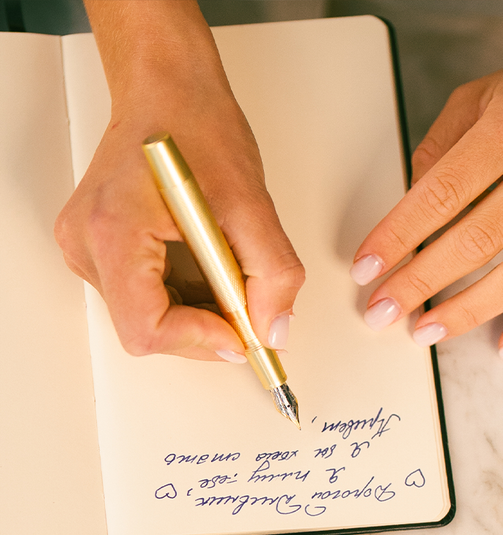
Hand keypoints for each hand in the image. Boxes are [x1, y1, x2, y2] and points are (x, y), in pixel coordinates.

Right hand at [54, 0, 303, 360]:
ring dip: (198, 312)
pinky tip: (205, 264)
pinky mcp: (100, 249)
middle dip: (206, 327)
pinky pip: (146, 297)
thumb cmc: (194, 124)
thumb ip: (272, 274)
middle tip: (247, 302)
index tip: (240, 331)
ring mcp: (89, 247)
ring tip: (224, 267)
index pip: (146, 328)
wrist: (167, 86)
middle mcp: (88, 243)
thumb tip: (273, 328)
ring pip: (149, 318)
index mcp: (114, 231)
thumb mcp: (251, 203)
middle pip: (148, 330)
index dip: (200, 340)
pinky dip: (186, 296)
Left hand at [350, 0, 502, 358]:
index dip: (399, 236)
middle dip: (421, 283)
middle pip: (476, 241)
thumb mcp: (486, 95)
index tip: (367, 268)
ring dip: (469, 311)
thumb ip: (442, 148)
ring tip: (429, 331)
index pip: (442, 193)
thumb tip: (407, 213)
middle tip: (384, 312)